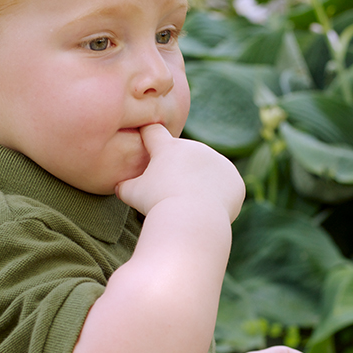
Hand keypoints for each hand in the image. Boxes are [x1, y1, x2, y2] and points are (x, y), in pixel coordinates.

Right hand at [116, 124, 244, 221]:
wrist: (192, 220)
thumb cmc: (157, 205)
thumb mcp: (132, 194)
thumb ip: (124, 186)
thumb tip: (118, 186)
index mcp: (169, 148)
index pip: (154, 132)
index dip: (148, 136)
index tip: (145, 140)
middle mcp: (195, 148)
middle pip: (184, 156)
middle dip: (178, 170)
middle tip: (172, 193)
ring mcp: (218, 162)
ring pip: (206, 171)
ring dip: (199, 182)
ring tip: (191, 205)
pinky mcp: (234, 179)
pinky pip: (224, 187)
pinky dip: (218, 197)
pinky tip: (209, 209)